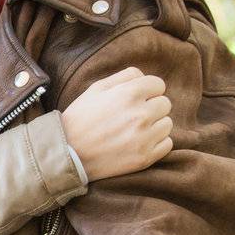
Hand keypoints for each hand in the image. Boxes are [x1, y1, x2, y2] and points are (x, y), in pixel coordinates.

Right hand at [61, 67, 172, 181]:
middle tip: (132, 116)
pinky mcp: (145, 158)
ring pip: (167, 124)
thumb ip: (124, 77)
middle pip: (165, 104)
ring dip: (155, 125)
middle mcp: (141, 114)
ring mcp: (144, 138)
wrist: (66, 154)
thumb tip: (144, 77)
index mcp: (129, 93)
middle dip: (151, 107)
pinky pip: (167, 144)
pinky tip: (139, 142)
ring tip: (134, 130)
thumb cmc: (80, 119)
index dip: (148, 90)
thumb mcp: (96, 89)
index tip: (136, 99)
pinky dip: (157, 142)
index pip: (159, 85)